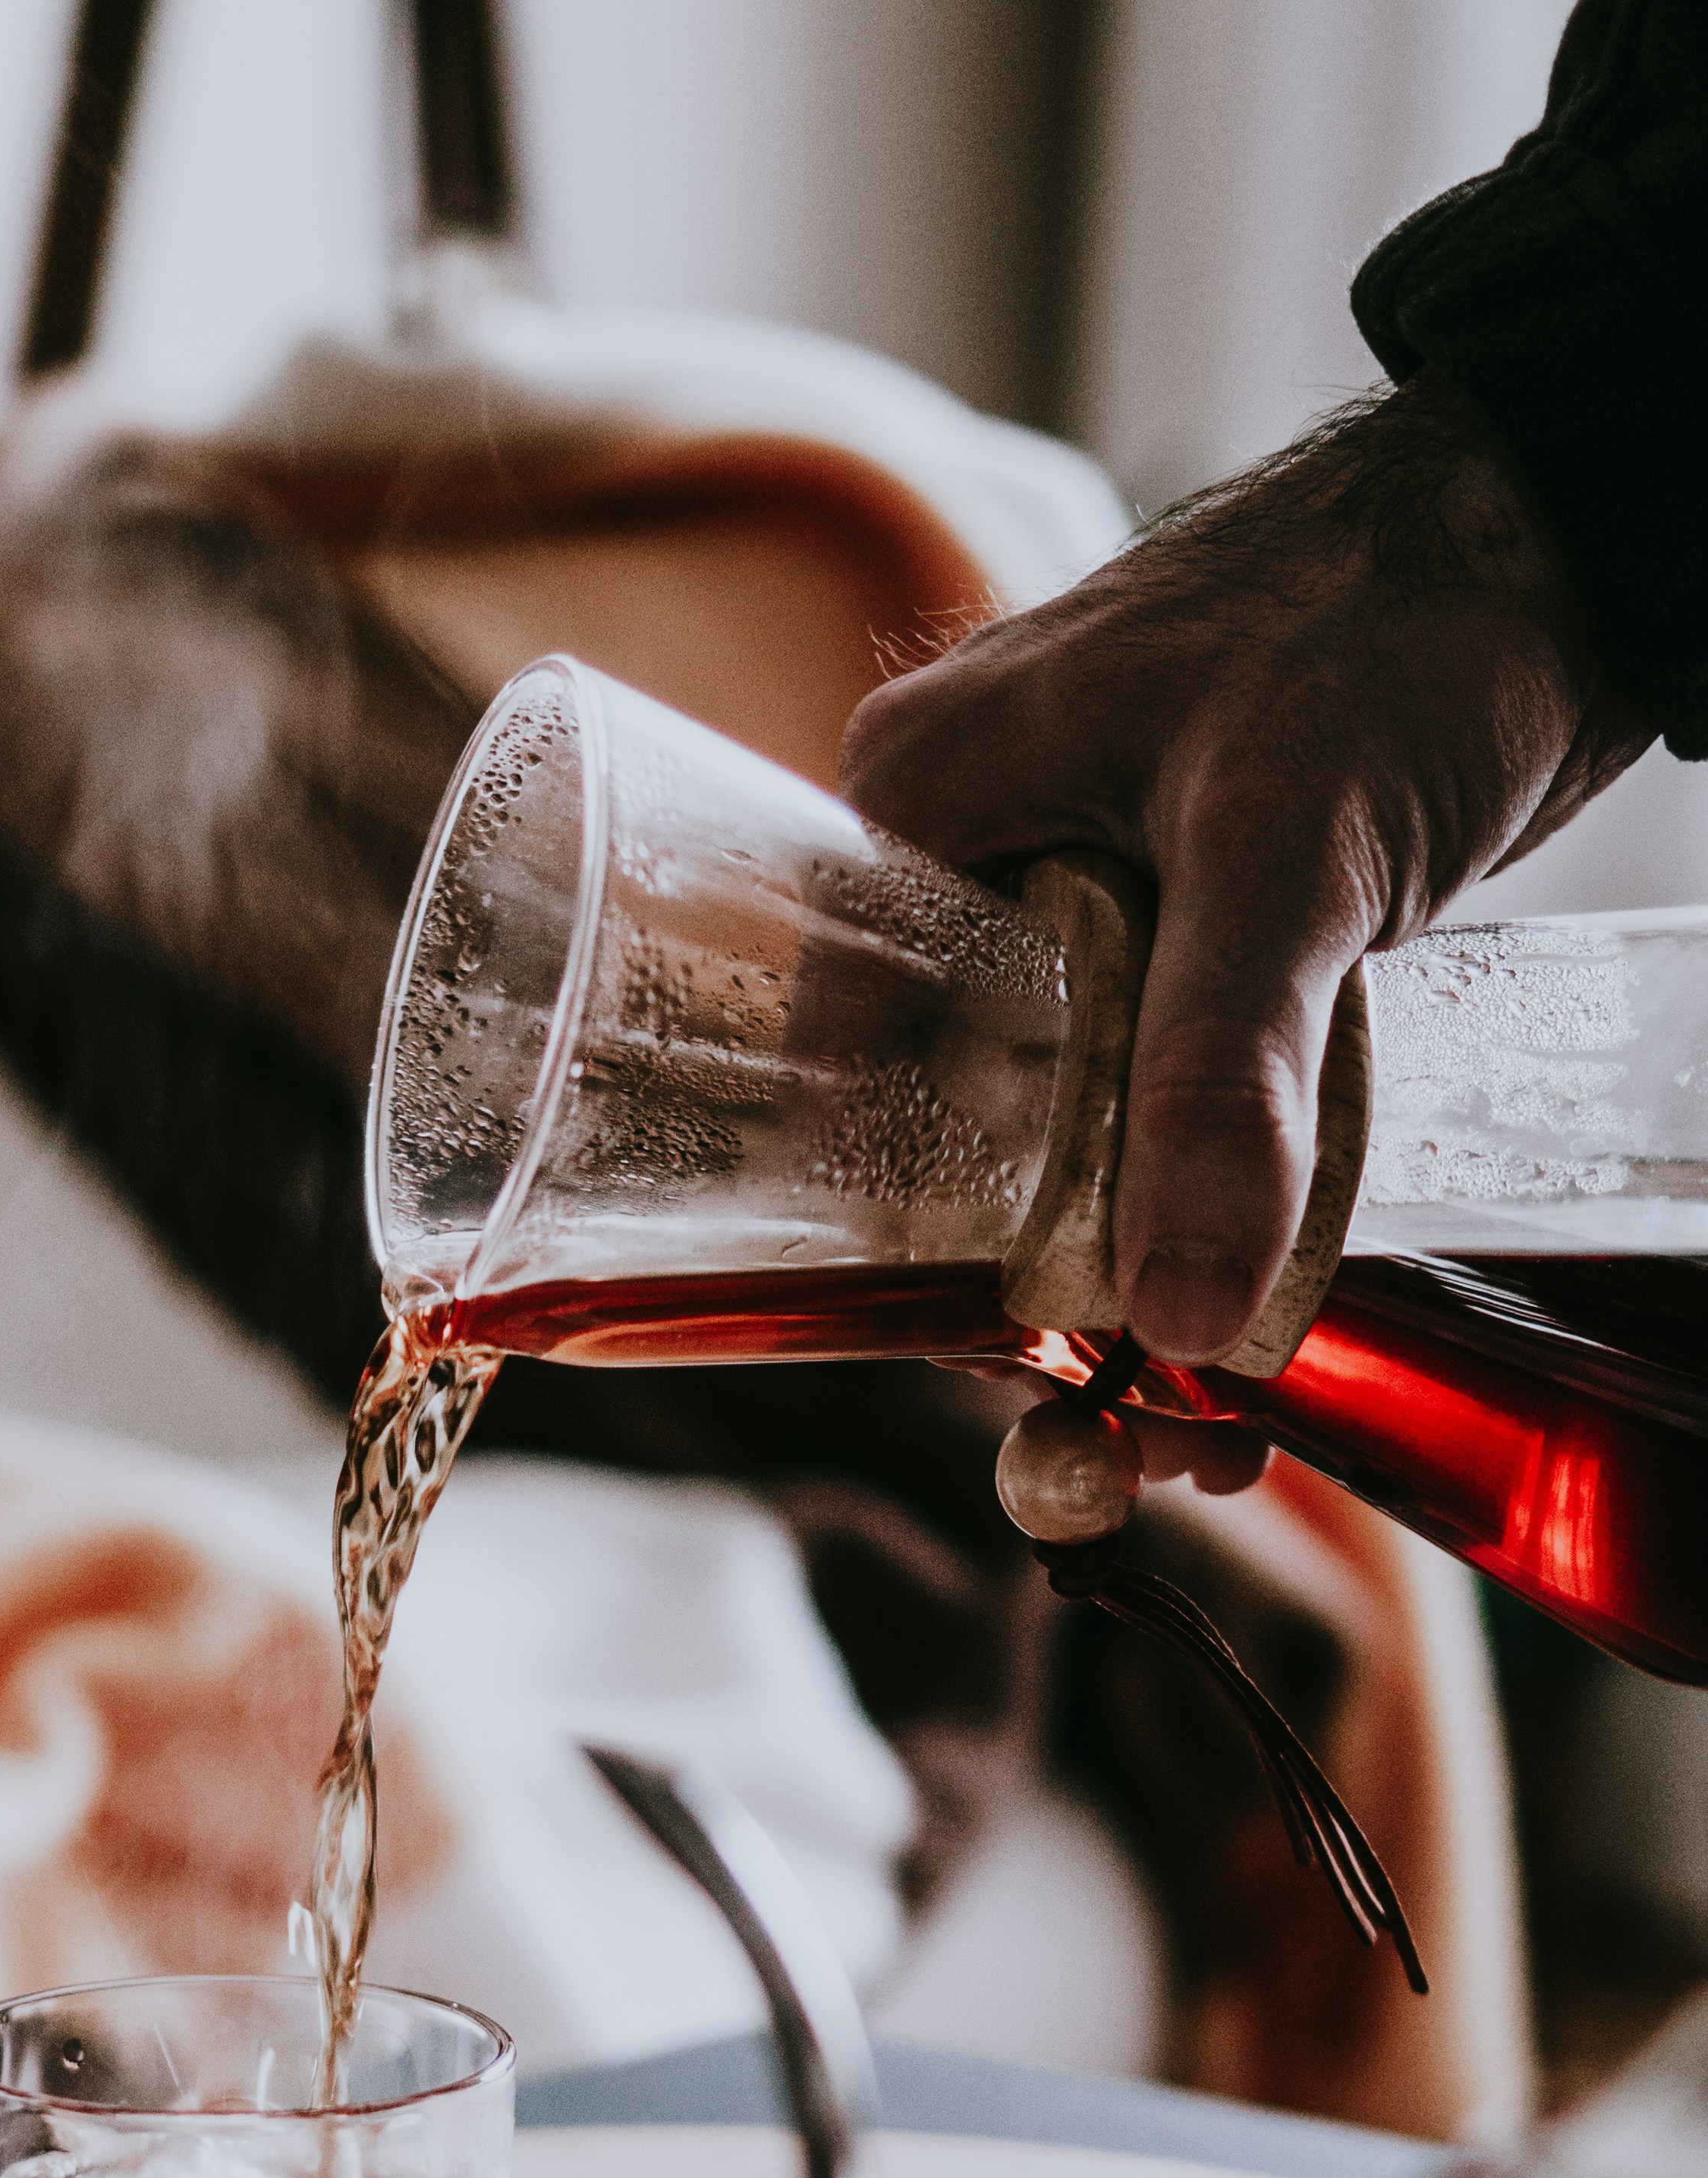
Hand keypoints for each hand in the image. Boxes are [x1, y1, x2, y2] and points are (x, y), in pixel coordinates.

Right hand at [843, 377, 1649, 1369]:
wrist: (1572, 511)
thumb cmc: (1400, 612)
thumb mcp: (1289, 856)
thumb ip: (1223, 1084)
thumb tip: (1183, 1319)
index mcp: (914, 812)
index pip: (837, 1072)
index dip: (903, 1246)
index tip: (1010, 1374)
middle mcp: (965, 856)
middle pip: (948, 1128)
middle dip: (1035, 1299)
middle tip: (1146, 1435)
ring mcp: (1073, 892)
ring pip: (1056, 1127)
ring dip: (1130, 1273)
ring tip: (1219, 1417)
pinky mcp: (1181, 923)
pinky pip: (1150, 1092)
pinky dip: (1198, 1198)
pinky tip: (1257, 1304)